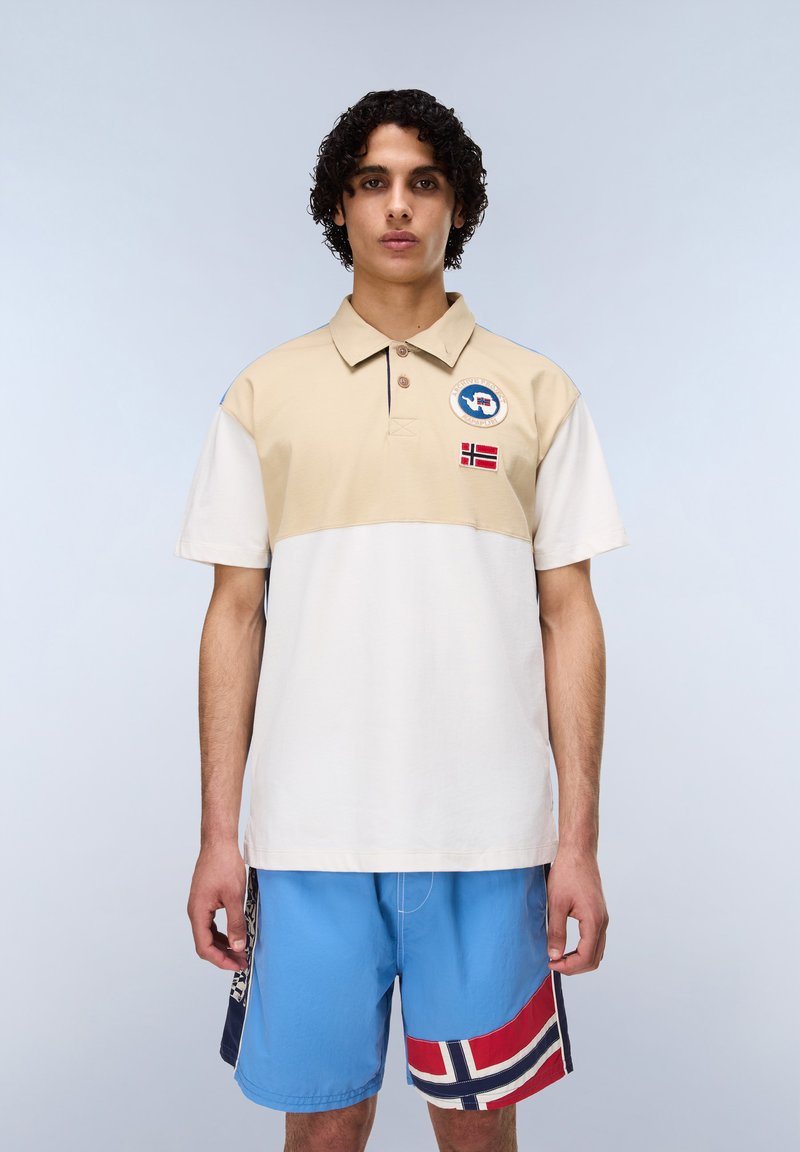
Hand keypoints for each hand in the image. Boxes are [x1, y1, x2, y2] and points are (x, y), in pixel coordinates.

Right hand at [187, 842, 247, 970]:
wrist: (218, 842)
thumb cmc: (224, 864)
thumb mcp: (235, 896)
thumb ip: (236, 923)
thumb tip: (238, 946)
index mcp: (198, 912)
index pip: (204, 947)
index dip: (220, 960)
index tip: (237, 965)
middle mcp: (195, 911)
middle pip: (204, 943)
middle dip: (223, 955)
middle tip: (242, 962)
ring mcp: (199, 906)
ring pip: (208, 934)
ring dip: (223, 945)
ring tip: (240, 952)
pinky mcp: (205, 900)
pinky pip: (210, 924)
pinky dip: (222, 933)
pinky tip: (235, 935)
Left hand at [546, 847, 607, 974]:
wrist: (578, 852)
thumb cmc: (567, 873)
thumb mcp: (556, 903)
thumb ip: (556, 932)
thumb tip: (554, 956)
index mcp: (593, 920)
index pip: (586, 957)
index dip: (568, 966)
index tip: (551, 964)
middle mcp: (602, 921)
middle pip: (594, 958)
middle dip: (574, 967)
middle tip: (554, 963)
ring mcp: (602, 917)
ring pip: (597, 950)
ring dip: (580, 959)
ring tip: (559, 956)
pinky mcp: (598, 913)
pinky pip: (596, 940)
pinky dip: (584, 949)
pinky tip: (568, 946)